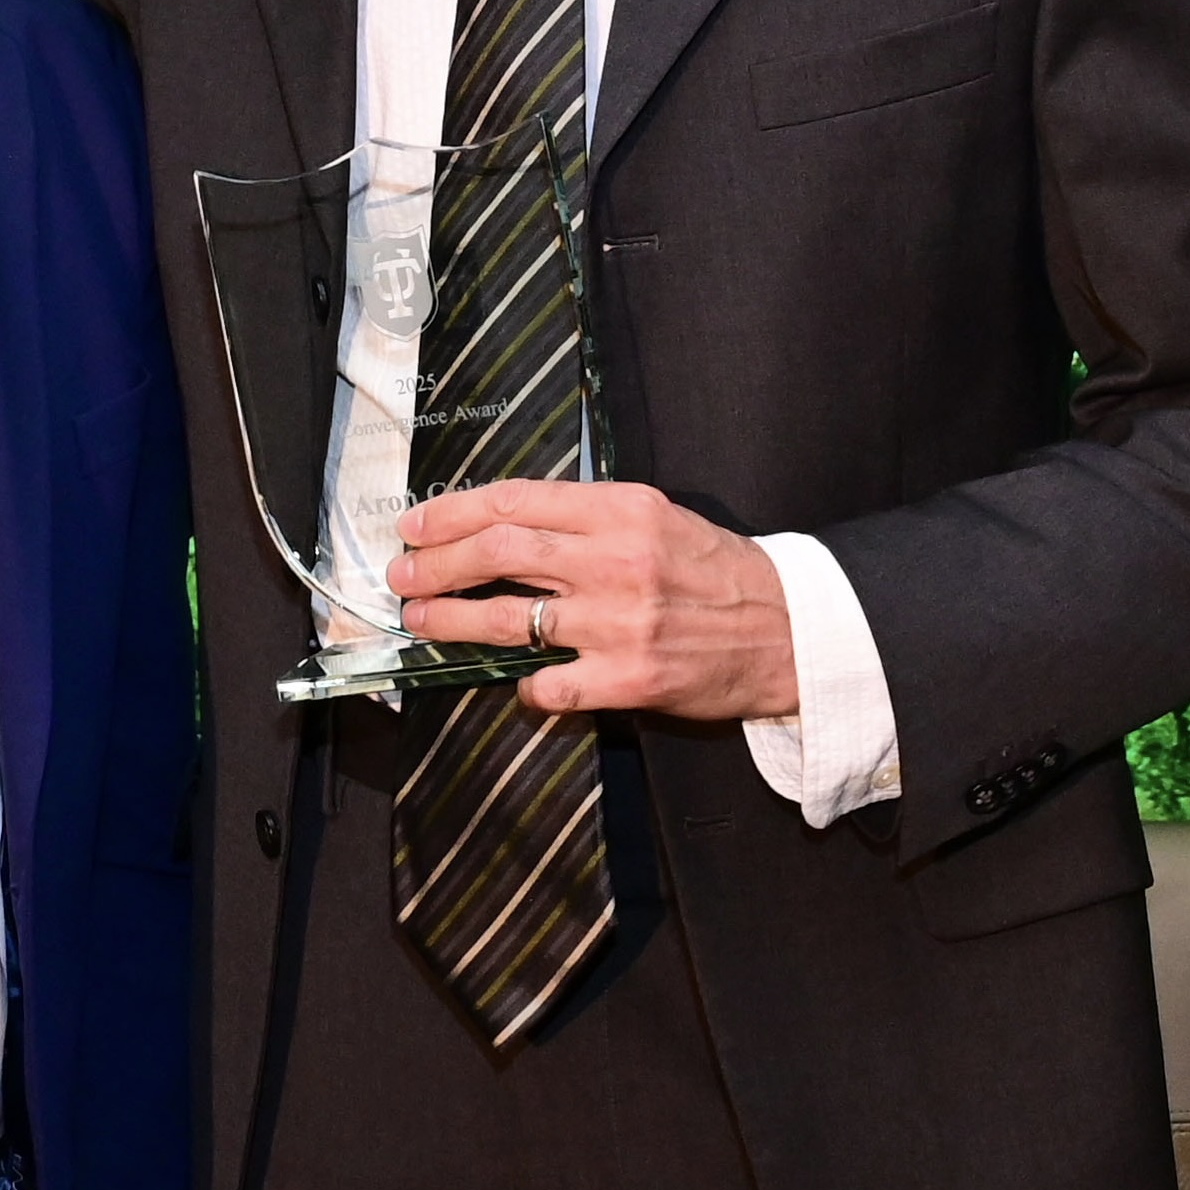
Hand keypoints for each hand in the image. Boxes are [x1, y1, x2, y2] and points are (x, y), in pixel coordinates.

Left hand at [390, 479, 796, 722]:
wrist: (788, 630)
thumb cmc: (712, 571)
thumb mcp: (654, 517)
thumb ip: (584, 517)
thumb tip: (500, 523)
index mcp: (620, 510)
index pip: (512, 502)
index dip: (451, 513)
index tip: (415, 526)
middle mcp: (615, 560)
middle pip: (498, 553)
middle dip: (436, 563)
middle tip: (401, 574)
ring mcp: (620, 623)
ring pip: (509, 619)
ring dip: (452, 619)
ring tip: (420, 617)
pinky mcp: (630, 679)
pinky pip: (551, 685)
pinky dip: (524, 686)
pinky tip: (515, 684)